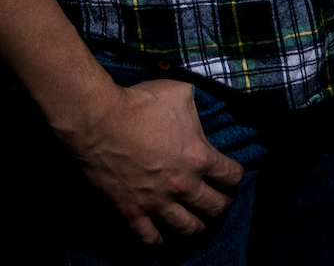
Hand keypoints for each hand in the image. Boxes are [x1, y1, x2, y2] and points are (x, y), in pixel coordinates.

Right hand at [62, 76, 242, 246]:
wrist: (98, 121)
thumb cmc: (139, 103)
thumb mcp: (181, 92)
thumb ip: (199, 106)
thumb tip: (205, 106)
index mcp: (199, 157)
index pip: (232, 176)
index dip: (235, 175)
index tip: (231, 174)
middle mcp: (182, 185)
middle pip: (215, 207)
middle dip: (222, 204)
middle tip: (219, 200)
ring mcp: (156, 202)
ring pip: (187, 228)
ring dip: (196, 226)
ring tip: (196, 221)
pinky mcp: (131, 212)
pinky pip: (150, 239)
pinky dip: (159, 241)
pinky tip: (163, 236)